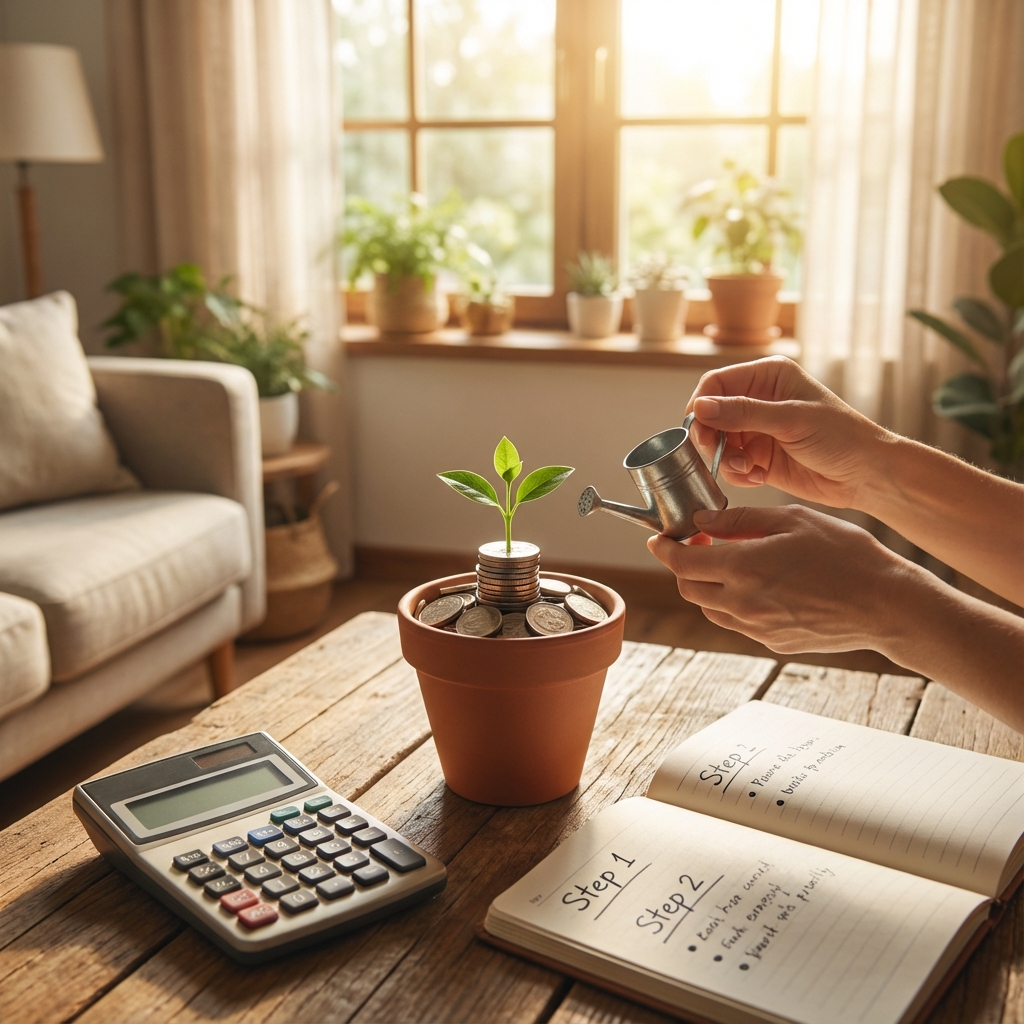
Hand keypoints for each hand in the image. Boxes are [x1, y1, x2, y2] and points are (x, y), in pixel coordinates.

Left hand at [647, 505, 909, 654]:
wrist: (886, 605)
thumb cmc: (846, 554)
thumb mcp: (794, 520)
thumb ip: (740, 520)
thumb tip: (703, 522)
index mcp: (743, 569)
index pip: (681, 562)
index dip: (664, 549)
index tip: (660, 539)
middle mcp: (743, 604)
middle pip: (688, 589)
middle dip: (683, 566)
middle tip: (700, 545)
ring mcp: (757, 628)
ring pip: (710, 609)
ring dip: (707, 586)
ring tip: (728, 563)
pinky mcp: (772, 642)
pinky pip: (737, 623)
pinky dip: (732, 604)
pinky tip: (756, 584)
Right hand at [685, 356, 887, 507]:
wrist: (866, 475)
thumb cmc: (841, 436)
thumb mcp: (791, 420)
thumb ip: (743, 413)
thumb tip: (700, 408)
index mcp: (768, 377)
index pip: (716, 384)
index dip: (701, 405)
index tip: (698, 429)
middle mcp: (758, 401)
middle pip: (710, 416)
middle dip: (712, 438)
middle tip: (721, 455)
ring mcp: (757, 431)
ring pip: (718, 443)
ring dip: (726, 460)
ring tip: (749, 470)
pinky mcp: (759, 458)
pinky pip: (731, 465)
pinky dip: (738, 474)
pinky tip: (758, 478)